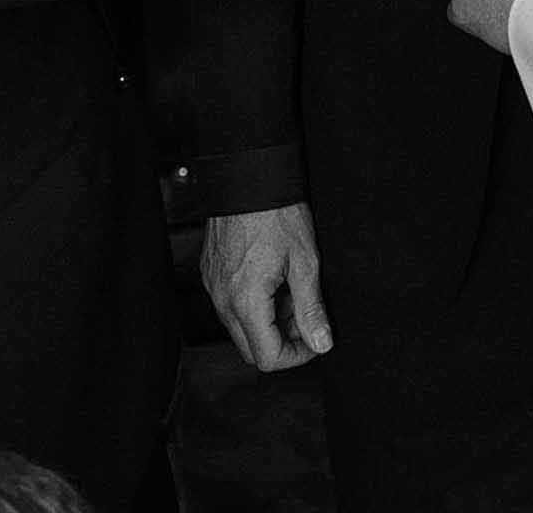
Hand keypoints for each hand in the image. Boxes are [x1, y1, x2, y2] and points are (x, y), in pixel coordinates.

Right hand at [200, 202, 331, 370]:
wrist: (248, 175)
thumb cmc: (276, 211)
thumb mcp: (305, 260)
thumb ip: (312, 308)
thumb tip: (322, 343)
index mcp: (245, 300)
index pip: (267, 357)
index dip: (297, 356)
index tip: (315, 340)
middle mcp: (223, 299)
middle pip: (251, 349)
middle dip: (283, 341)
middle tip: (306, 315)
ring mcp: (213, 286)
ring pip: (240, 327)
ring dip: (269, 322)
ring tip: (291, 290)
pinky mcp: (211, 273)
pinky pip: (230, 304)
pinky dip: (253, 304)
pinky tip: (273, 278)